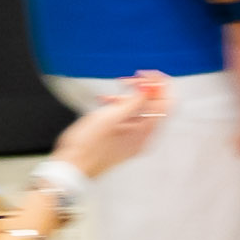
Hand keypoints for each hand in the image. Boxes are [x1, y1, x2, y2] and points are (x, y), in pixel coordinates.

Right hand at [53, 71, 169, 178]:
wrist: (73, 166)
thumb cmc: (88, 144)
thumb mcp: (111, 116)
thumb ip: (134, 101)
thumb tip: (151, 86)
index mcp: (146, 129)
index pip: (166, 101)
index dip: (159, 84)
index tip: (143, 74)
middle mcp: (146, 136)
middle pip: (155, 106)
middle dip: (142, 89)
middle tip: (125, 81)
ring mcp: (135, 139)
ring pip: (141, 112)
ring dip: (128, 98)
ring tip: (108, 95)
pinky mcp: (124, 141)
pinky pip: (130, 120)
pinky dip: (122, 109)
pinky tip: (106, 104)